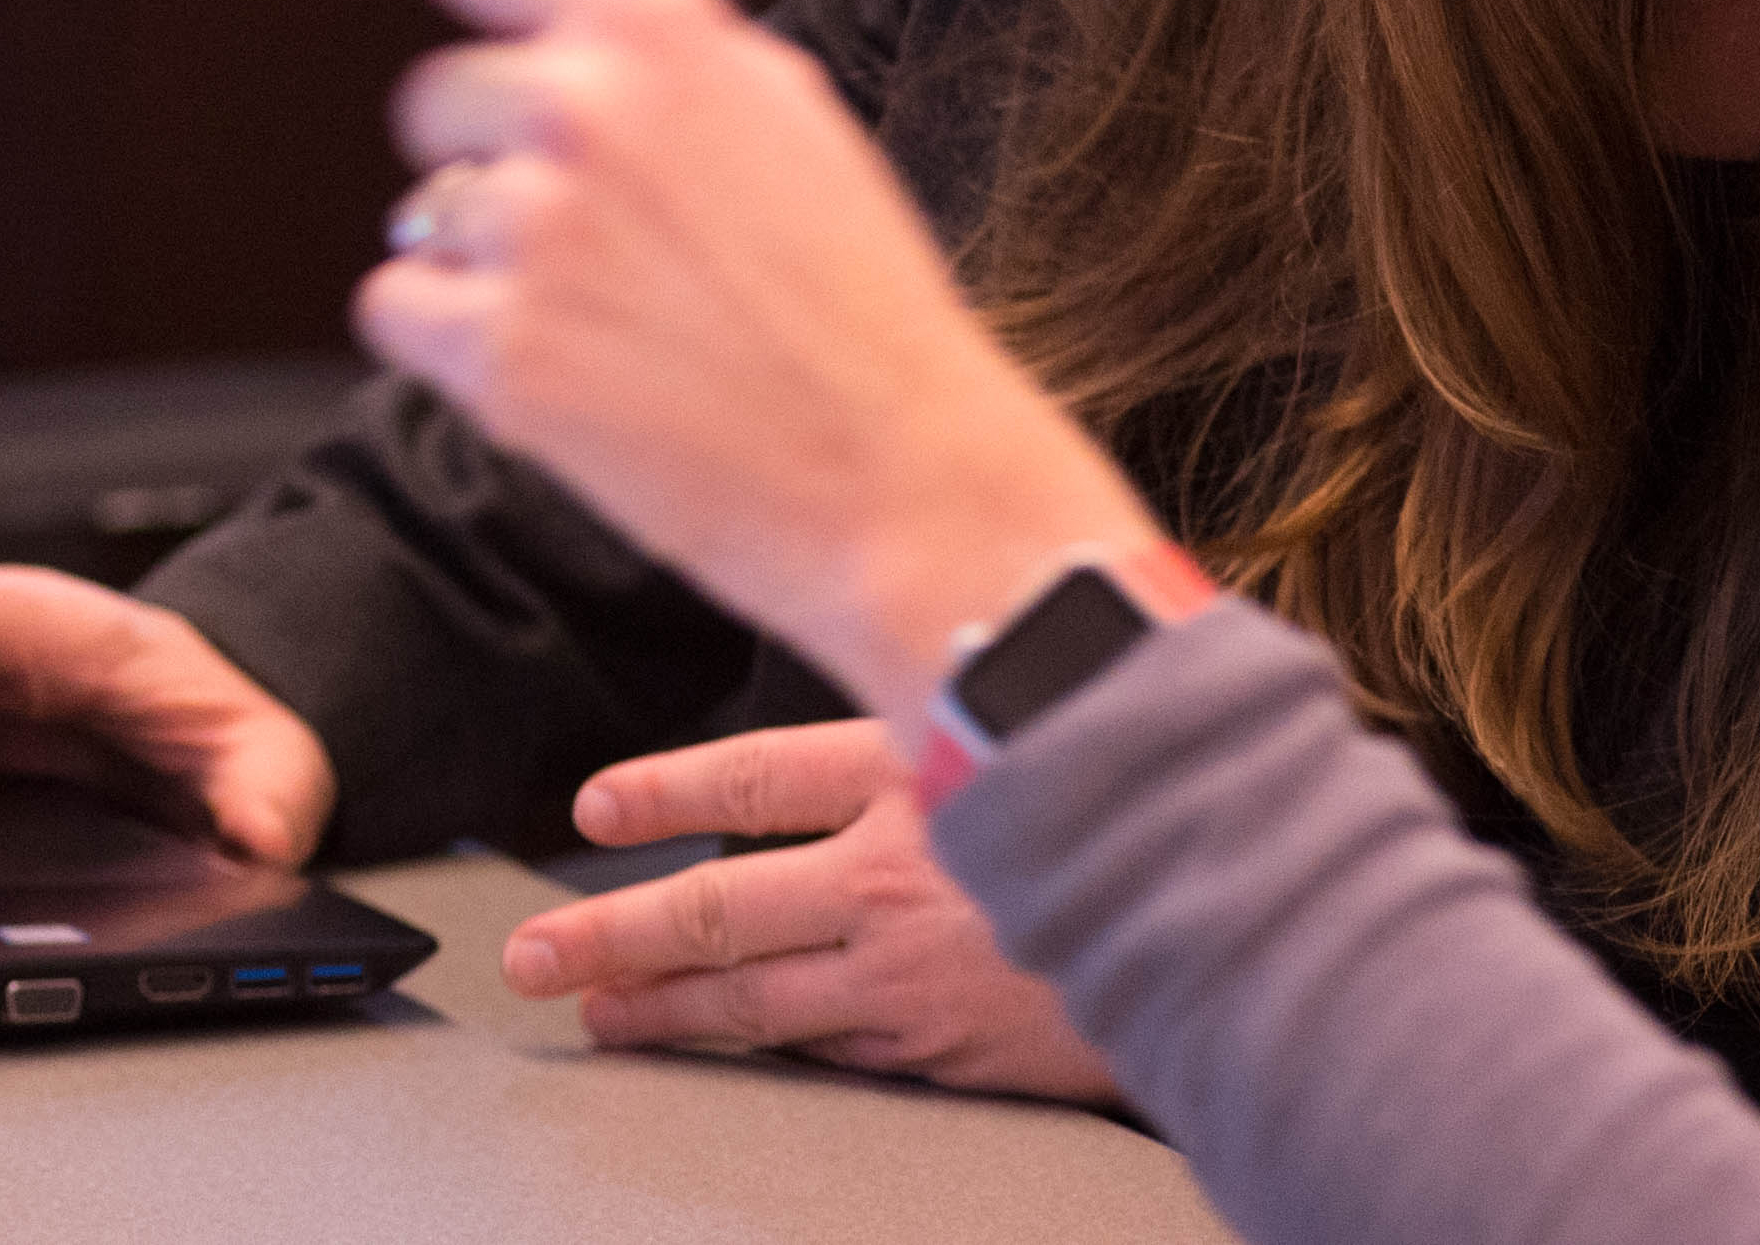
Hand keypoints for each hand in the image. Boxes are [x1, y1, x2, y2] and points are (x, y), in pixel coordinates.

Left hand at [267, 0, 1163, 720]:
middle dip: (486, 164)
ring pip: (421, 221)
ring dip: (488, 270)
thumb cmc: (858, 308)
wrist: (905, 475)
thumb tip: (545, 49)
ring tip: (620, 327)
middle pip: (433, 103)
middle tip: (600, 244)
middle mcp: (580, 104)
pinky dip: (453, 347)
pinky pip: (396, 312)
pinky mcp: (498, 352)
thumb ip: (657, 65)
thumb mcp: (784, 119)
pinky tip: (568, 376)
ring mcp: (533, 228)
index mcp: (658, 25)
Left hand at [506, 720, 1123, 1100]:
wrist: (1226, 916)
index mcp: (916, 773)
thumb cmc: (1127, 799)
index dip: (665, 792)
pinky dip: (757, 1053)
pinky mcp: (939, 1046)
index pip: (756, 779)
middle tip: (534, 954)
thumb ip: (933, 717)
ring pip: (751, 999)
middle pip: (719, 906)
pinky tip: (708, 1058)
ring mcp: (912, 972)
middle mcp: (898, 874)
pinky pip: (825, 1051)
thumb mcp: (1029, 721)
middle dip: (610, 931)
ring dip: (658, 1008)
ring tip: (594, 1012)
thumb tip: (865, 701)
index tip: (596, 807)